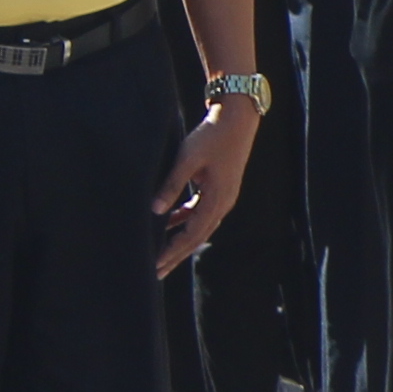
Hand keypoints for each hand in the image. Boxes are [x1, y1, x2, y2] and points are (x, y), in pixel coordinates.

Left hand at [152, 101, 254, 275]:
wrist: (237, 118)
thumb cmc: (212, 135)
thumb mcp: (188, 158)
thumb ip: (172, 185)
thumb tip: (155, 210)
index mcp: (218, 199)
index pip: (192, 234)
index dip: (173, 250)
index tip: (156, 263)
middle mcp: (223, 202)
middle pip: (197, 238)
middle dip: (176, 255)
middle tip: (156, 273)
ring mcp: (223, 197)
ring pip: (199, 227)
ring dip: (180, 241)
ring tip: (161, 254)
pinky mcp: (220, 189)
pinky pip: (201, 212)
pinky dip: (185, 220)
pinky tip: (168, 221)